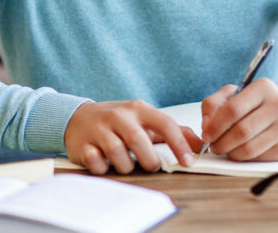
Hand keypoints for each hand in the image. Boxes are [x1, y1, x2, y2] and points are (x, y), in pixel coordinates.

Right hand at [63, 100, 200, 174]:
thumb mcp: (145, 120)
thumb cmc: (119, 121)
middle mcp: (119, 116)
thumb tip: (199, 145)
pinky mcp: (82, 144)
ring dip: (126, 166)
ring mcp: (99, 129)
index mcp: (139, 109)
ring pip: (117, 153)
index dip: (179, 144)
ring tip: (126, 164)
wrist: (78, 117)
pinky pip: (96, 162)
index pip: (164, 123)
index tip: (188, 161)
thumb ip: (173, 131)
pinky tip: (105, 163)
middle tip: (152, 165)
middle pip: (138, 140)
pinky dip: (104, 168)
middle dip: (149, 159)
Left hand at [200, 78, 277, 161]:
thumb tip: (206, 126)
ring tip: (226, 149)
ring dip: (231, 153)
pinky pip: (258, 158)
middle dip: (221, 142)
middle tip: (214, 146)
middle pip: (240, 131)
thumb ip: (215, 104)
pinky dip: (244, 158)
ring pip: (248, 148)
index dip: (215, 125)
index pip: (233, 109)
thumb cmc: (259, 105)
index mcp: (263, 88)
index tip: (206, 135)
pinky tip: (242, 151)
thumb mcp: (237, 95)